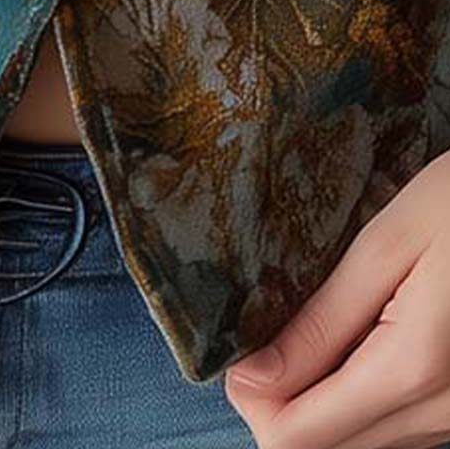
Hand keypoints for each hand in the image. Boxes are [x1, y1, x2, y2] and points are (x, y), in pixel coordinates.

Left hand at [223, 148, 449, 448]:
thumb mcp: (387, 244)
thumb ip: (322, 320)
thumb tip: (252, 379)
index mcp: (411, 369)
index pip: (296, 438)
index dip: (252, 402)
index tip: (241, 353)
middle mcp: (443, 414)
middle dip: (280, 402)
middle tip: (272, 335)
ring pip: (361, 444)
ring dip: (320, 401)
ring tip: (316, 332)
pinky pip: (395, 427)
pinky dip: (358, 396)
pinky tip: (359, 342)